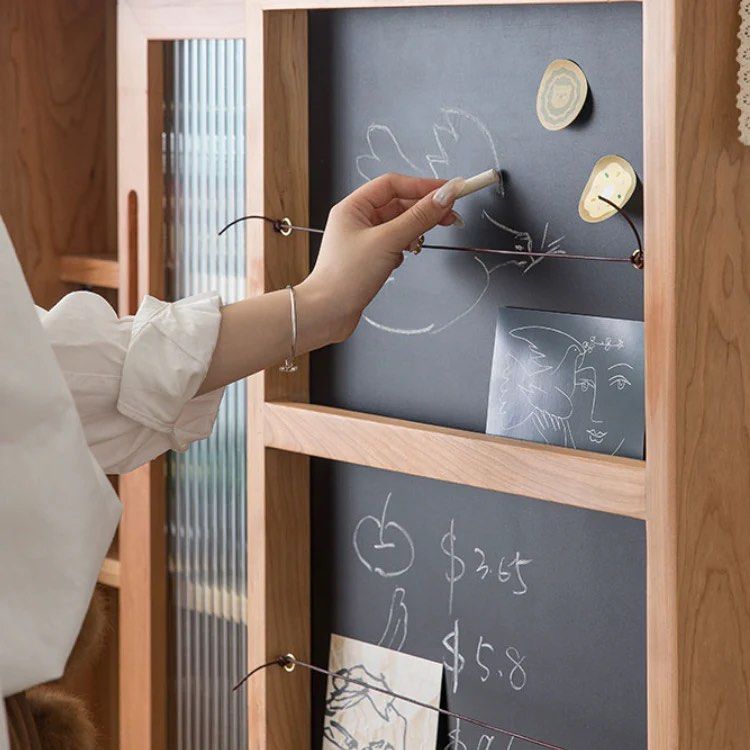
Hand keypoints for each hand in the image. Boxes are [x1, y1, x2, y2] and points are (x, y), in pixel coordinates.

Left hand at [198, 174, 464, 394]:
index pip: (396, 183)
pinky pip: (391, 244)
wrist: (324, 317)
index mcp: (354, 207)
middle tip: (451, 216)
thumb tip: (447, 193)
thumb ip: (419, 217)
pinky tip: (400, 261)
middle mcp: (354, 220)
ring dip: (413, 230)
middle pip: (397, 202)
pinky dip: (402, 248)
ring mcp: (358, 241)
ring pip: (396, 224)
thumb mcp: (388, 243)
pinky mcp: (363, 262)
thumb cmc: (345, 280)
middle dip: (423, 208)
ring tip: (421, 242)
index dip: (425, 184)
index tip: (453, 190)